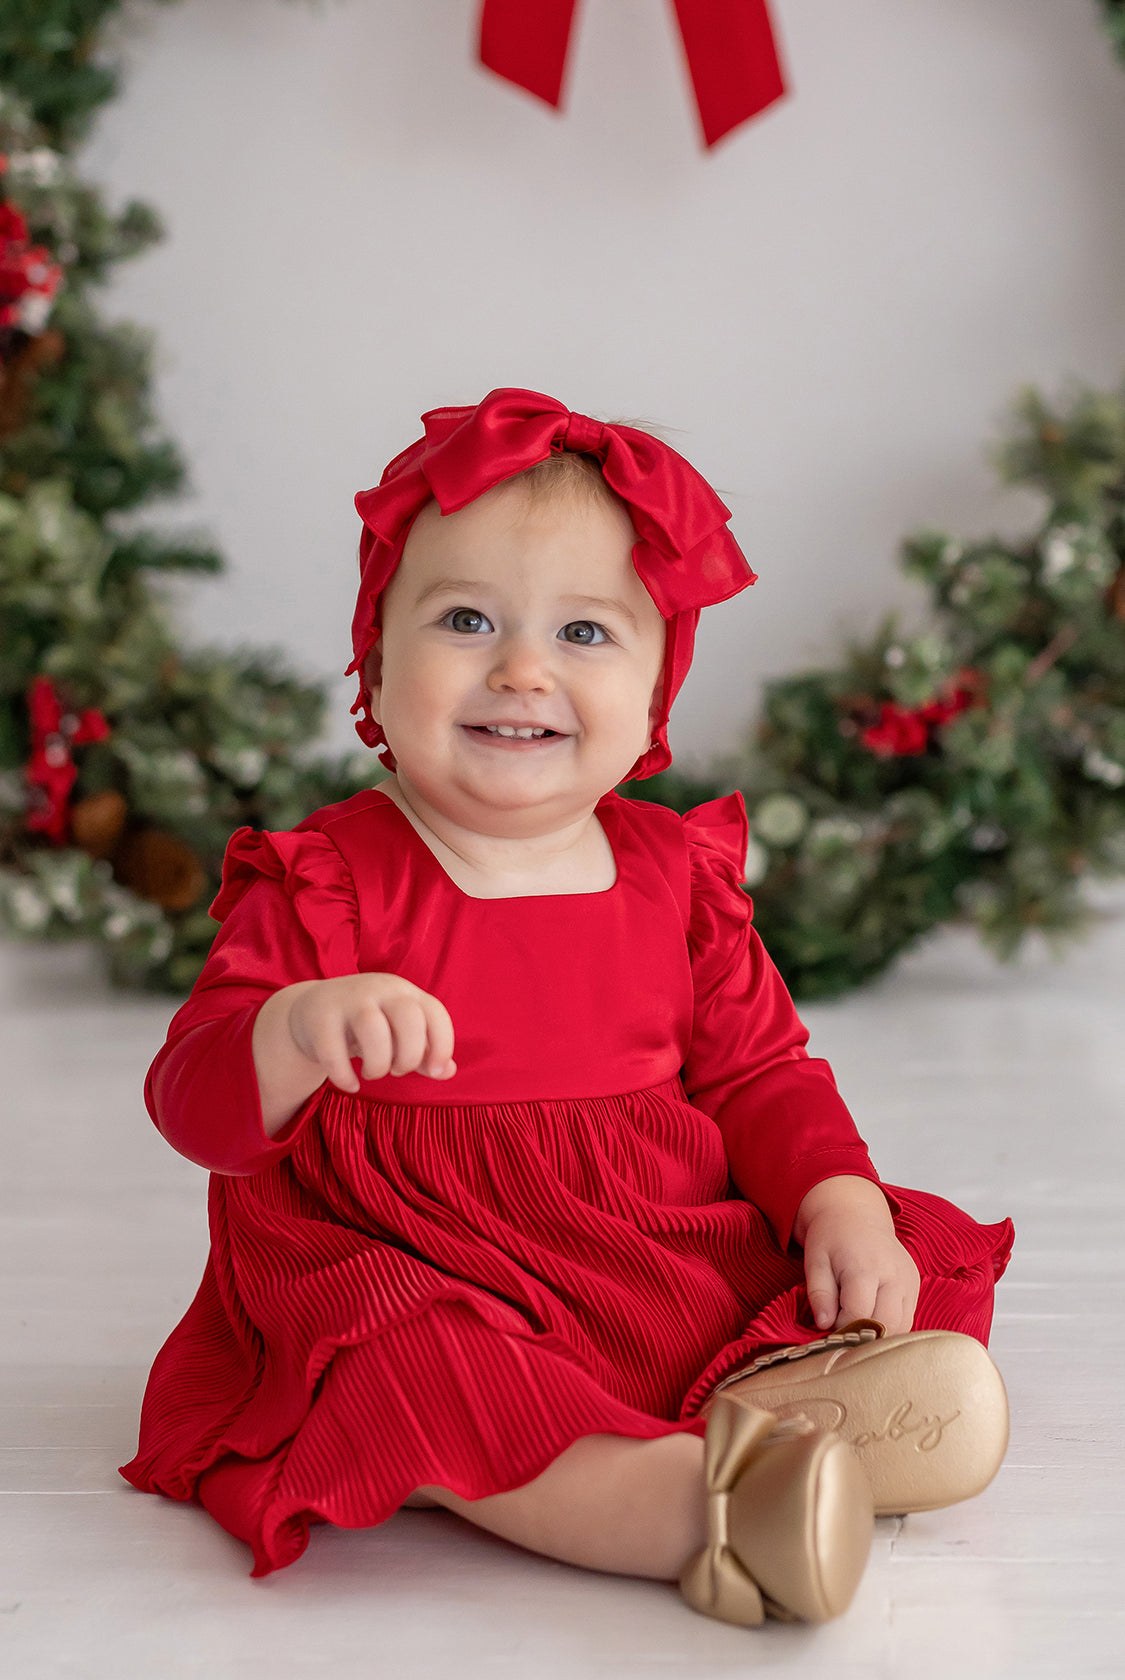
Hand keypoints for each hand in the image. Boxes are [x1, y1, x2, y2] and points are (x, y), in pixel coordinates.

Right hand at [286, 973, 456, 1092]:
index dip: (443, 1045)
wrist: (310, 1010)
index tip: (435, 1071)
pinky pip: (334, 1051)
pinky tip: (350, 1085)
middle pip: (408, 1016)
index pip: (435, 1012)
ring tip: (372, 1073)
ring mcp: (347, 1000)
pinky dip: (345, 1076)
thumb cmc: (364, 1027)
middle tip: (397, 1070)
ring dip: (378, 1063)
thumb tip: (448, 1071)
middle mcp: (379, 990)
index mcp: (404, 993)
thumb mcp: (396, 1034)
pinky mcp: (319, 1018)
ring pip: (372, 1028)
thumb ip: (423, 1053)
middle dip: (410, 1054)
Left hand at [793, 1176, 919, 1336]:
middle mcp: (894, 1276)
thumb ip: (819, 1294)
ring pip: (901, 1327)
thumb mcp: (815, 1261)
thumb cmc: (831, 1236)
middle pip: (885, 1325)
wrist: (855, 1213)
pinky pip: (908, 1318)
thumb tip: (823, 1325)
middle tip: (842, 1329)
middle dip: (861, 1336)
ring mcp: (908, 1281)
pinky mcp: (914, 1285)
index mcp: (866, 1268)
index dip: (841, 1328)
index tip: (828, 1325)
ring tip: (856, 1322)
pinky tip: (871, 1317)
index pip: (859, 1316)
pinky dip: (890, 1326)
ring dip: (878, 1334)